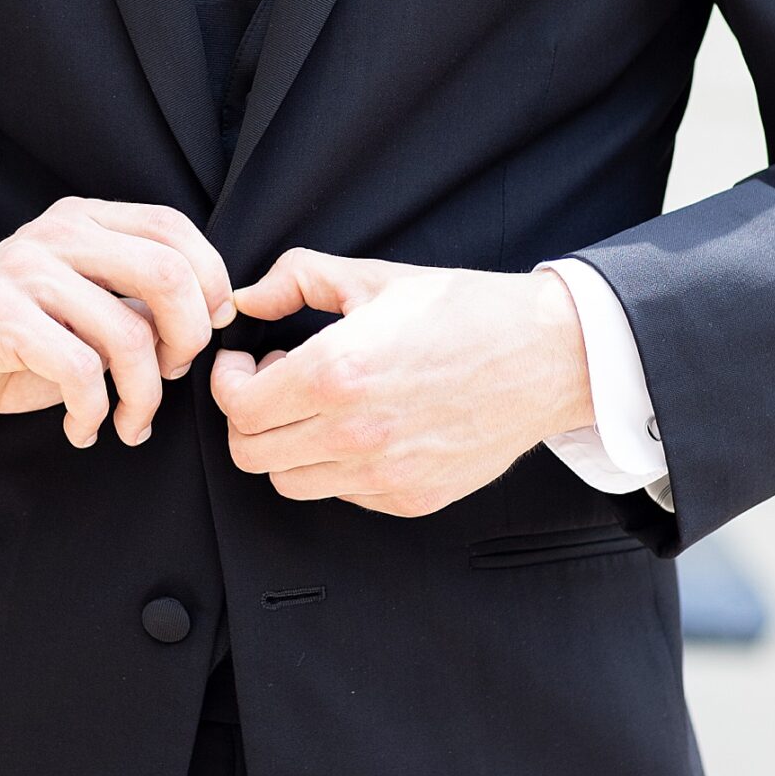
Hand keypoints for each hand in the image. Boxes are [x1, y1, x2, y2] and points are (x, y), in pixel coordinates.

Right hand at [0, 198, 236, 449]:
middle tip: (169, 377)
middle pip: (167, 275)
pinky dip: (94, 414)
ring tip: (127, 421)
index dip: (210, 284)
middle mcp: (55, 232)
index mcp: (82, 219)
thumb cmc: (12, 343)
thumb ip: (138, 299)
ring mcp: (23, 270)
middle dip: (189, 341)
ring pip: (129, 336)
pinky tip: (82, 428)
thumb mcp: (82, 309)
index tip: (206, 334)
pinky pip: (81, 372)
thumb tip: (217, 311)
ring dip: (142, 397)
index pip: (174, 230)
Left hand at [209, 250, 594, 515]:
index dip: (227, 383)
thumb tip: (248, 298)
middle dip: (247, 417)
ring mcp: (384, 473)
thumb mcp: (375, 277)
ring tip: (314, 408)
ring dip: (286, 446)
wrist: (547, 355)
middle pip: (251, 453)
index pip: (239, 406)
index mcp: (338, 372)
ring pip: (289, 482)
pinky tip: (358, 429)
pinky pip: (342, 493)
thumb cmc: (467, 312)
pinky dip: (335, 466)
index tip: (243, 366)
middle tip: (271, 387)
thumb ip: (297, 279)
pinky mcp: (411, 498)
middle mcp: (355, 432)